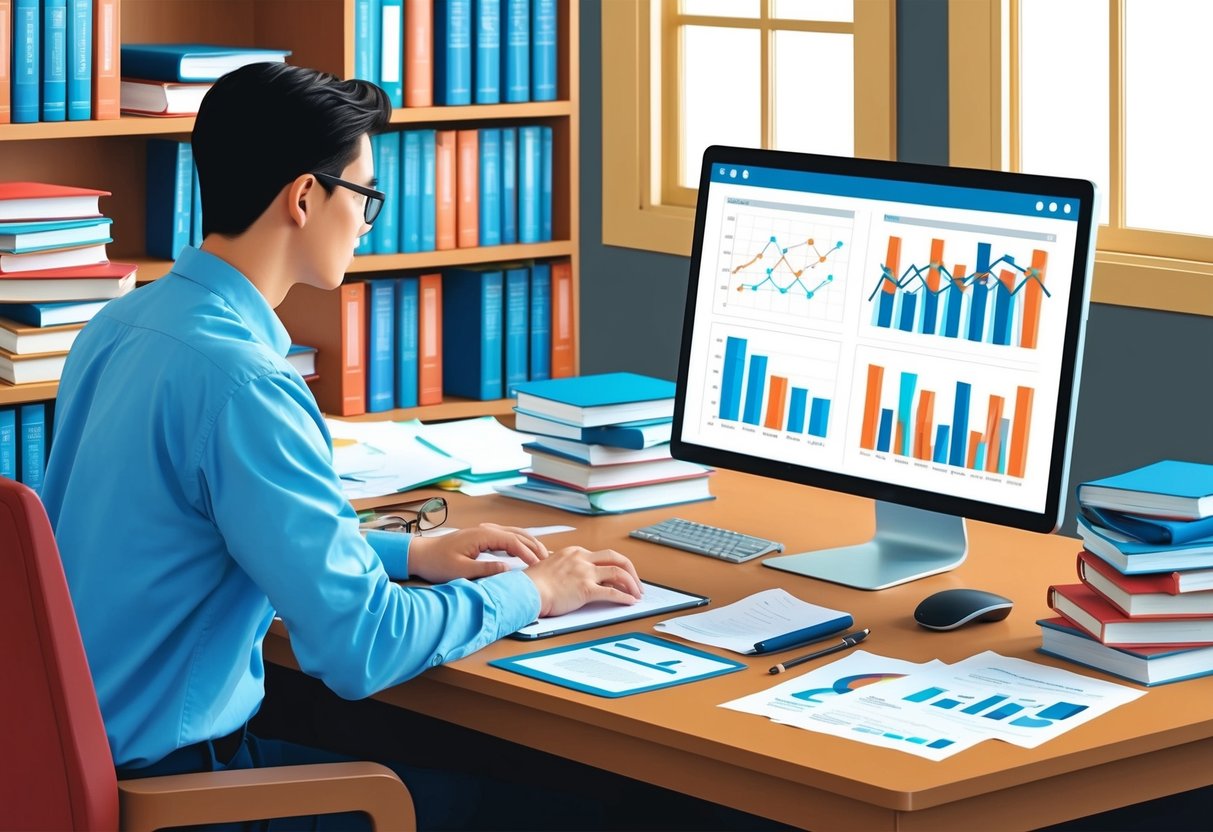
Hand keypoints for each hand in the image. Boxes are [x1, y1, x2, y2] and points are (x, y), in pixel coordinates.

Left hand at [407, 523, 547, 582]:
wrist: (421, 554)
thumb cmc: (437, 562)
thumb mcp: (460, 571)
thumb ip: (485, 569)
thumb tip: (508, 570)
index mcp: (482, 535)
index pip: (513, 542)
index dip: (528, 554)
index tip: (538, 566)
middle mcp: (485, 530)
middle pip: (518, 534)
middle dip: (534, 547)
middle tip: (547, 561)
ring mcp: (484, 531)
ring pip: (514, 533)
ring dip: (529, 543)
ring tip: (541, 556)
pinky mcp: (482, 536)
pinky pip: (506, 537)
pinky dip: (519, 542)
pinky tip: (524, 551)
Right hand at [523, 546, 643, 616]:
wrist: (525, 591)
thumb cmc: (532, 583)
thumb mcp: (551, 567)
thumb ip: (566, 568)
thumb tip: (573, 578)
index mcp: (574, 552)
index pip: (603, 556)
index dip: (616, 565)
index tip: (622, 575)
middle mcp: (582, 559)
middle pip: (617, 558)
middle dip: (630, 570)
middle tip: (636, 583)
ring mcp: (584, 573)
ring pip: (619, 573)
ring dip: (632, 584)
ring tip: (637, 594)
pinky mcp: (585, 589)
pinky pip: (612, 592)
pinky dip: (624, 597)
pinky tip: (630, 602)